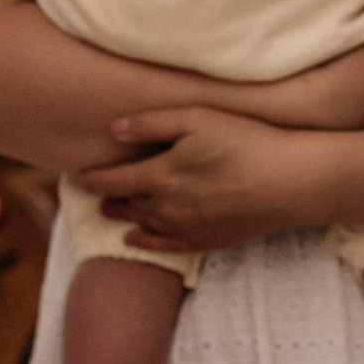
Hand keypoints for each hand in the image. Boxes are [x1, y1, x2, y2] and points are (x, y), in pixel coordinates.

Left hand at [76, 107, 329, 251]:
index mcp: (160, 176)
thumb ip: (151, 125)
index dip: (90, 177)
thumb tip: (112, 130)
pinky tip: (133, 239)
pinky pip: (164, 245)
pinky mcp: (208, 240)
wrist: (291, 182)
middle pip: (125, 202)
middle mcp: (166, 208)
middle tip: (88, 190)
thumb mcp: (197, 118)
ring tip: (107, 210)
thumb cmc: (246, 140)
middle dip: (105, 195)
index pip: (111, 180)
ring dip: (122, 216)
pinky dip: (144, 242)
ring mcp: (187, 228)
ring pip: (142, 223)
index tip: (73, 174)